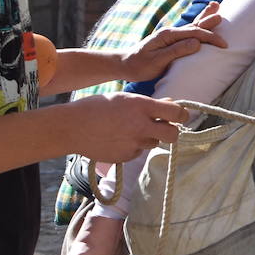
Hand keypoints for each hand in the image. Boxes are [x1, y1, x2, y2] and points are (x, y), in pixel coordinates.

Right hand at [66, 92, 188, 163]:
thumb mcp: (125, 97)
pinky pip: (137, 152)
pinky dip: (133, 147)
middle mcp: (140, 126)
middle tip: (165, 129)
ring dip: (148, 138)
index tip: (180, 116)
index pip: (176, 113)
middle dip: (172, 132)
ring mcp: (133, 143)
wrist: (72, 127)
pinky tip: (117, 139)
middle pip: (172, 135)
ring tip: (128, 130)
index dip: (182, 115)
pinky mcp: (125, 157)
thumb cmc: (97, 107)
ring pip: (153, 143)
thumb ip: (149, 104)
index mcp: (141, 106)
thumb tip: (171, 105)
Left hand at [120, 1, 226, 81]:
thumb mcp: (157, 61)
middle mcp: (170, 32)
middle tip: (221, 17)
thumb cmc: (140, 65)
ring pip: (192, 24)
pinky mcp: (170, 41)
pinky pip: (187, 31)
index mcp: (168, 35)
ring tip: (215, 6)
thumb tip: (196, 43)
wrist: (125, 65)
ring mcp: (170, 35)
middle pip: (194, 24)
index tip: (224, 45)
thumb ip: (177, 51)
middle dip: (209, 21)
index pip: (195, 33)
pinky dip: (197, 24)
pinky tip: (199, 21)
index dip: (210, 37)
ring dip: (204, 17)